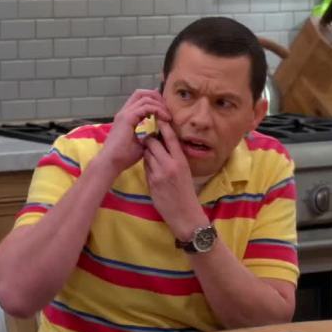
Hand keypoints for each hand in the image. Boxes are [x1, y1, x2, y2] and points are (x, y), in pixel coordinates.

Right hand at [98, 89, 170, 173]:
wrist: (110, 163)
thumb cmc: (124, 157)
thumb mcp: (142, 143)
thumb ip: (150, 134)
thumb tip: (161, 131)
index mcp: (127, 116)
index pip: (141, 100)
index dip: (155, 101)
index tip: (166, 112)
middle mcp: (125, 112)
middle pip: (142, 93)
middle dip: (157, 97)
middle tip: (168, 109)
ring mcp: (125, 113)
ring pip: (144, 97)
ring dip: (159, 104)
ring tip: (168, 115)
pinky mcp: (127, 118)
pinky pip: (146, 107)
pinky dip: (157, 110)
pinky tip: (165, 118)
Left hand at [143, 120, 208, 239]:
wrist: (185, 214)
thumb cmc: (186, 193)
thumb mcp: (185, 172)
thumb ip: (175, 159)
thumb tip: (164, 146)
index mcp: (181, 160)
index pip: (170, 138)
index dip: (163, 126)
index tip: (159, 116)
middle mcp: (170, 165)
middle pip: (153, 143)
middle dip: (149, 139)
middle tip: (149, 138)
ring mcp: (159, 173)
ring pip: (147, 154)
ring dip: (146, 152)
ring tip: (150, 153)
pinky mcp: (152, 182)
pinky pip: (145, 167)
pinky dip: (146, 165)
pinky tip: (150, 167)